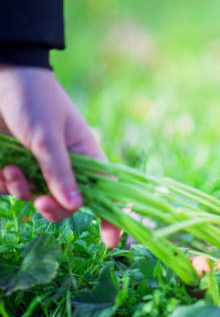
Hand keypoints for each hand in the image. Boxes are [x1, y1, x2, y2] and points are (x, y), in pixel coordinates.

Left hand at [0, 66, 120, 247]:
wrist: (0, 75)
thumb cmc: (33, 99)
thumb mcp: (47, 136)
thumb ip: (59, 172)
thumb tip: (76, 207)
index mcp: (85, 154)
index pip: (105, 191)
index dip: (111, 216)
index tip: (111, 241)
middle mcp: (64, 165)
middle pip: (65, 204)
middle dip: (52, 208)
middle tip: (39, 203)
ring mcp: (37, 166)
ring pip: (34, 197)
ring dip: (21, 189)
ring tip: (11, 169)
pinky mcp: (12, 164)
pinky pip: (9, 189)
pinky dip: (3, 184)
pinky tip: (2, 167)